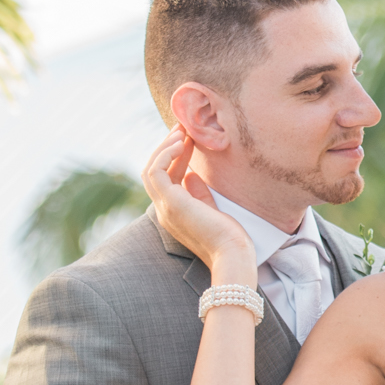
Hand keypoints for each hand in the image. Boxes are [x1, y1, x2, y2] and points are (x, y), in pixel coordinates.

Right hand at [141, 129, 255, 273]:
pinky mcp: (170, 202)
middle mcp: (164, 210)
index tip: (189, 139)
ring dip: (164, 147)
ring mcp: (165, 207)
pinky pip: (156, 171)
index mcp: (174, 213)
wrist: (233, 256)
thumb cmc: (229, 239)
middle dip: (167, 148)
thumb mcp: (213, 210)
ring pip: (151, 169)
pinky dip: (164, 154)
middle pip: (154, 171)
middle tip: (182, 128)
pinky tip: (180, 143)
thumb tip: (192, 175)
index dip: (175, 157)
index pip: (166, 179)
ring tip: (181, 131)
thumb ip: (200, 194)